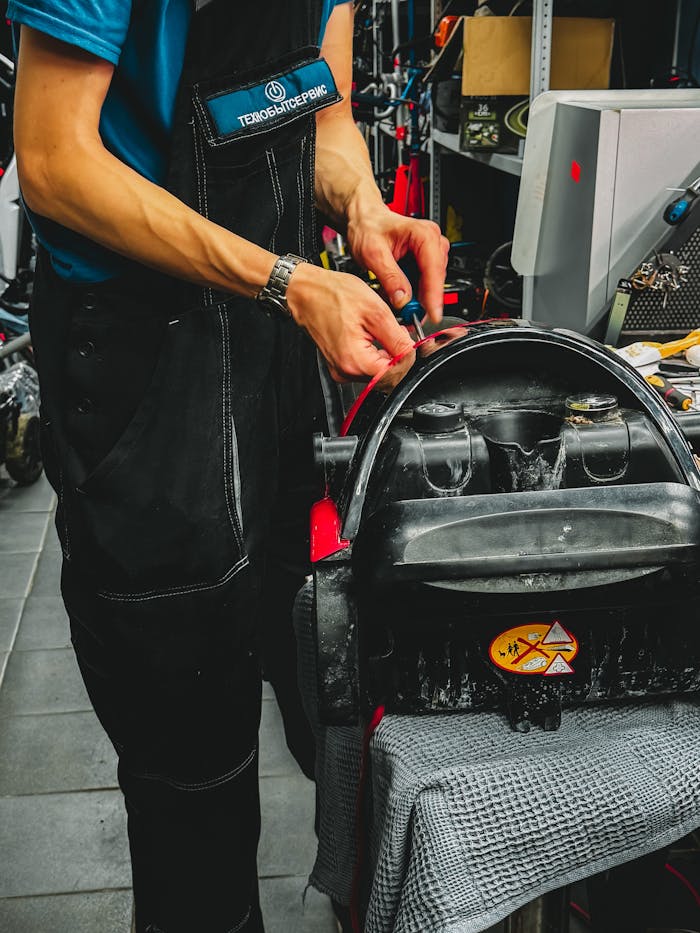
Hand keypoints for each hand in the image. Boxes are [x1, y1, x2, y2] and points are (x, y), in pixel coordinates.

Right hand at [286, 263, 414, 388]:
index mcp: (354, 361)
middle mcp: (346, 371)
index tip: (410, 343)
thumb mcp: (375, 311)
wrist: (306, 291)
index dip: (408, 358)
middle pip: (386, 376)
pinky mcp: (339, 364)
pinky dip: (374, 353)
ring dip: (386, 354)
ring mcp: (341, 369)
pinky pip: (364, 366)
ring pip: (376, 371)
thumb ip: (397, 338)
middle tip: (398, 332)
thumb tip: (413, 354)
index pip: (395, 374)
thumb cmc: (332, 295)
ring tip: (382, 330)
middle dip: (398, 356)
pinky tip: (371, 335)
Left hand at [345, 207, 449, 322]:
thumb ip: (389, 277)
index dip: (434, 295)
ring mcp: (431, 252)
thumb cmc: (368, 228)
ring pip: (431, 283)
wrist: (364, 220)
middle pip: (435, 278)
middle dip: (424, 299)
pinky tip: (401, 296)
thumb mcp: (373, 253)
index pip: (434, 269)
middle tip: (410, 316)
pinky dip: (414, 293)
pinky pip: (424, 282)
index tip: (433, 313)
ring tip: (400, 304)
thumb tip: (403, 300)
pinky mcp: (425, 262)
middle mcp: (432, 242)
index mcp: (424, 234)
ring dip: (418, 297)